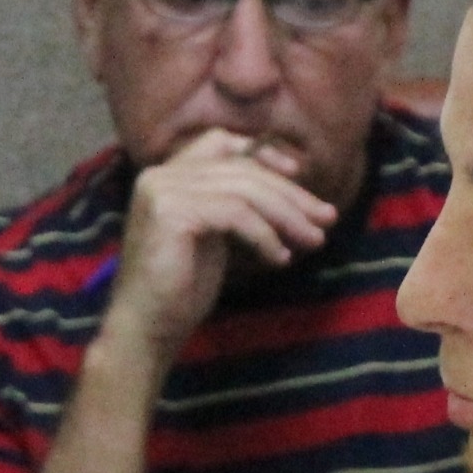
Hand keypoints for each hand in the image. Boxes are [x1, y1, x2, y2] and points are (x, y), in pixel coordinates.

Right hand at [103, 129, 337, 361]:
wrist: (146, 329)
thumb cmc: (180, 290)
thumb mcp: (213, 235)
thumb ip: (234, 206)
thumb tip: (291, 193)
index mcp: (166, 175)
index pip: (222, 143)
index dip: (263, 153)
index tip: (299, 175)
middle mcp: (160, 175)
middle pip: (241, 169)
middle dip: (291, 194)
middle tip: (326, 219)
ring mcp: (163, 191)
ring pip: (244, 190)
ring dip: (287, 216)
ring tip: (314, 241)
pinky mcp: (171, 213)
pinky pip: (235, 214)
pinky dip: (265, 235)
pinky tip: (280, 258)